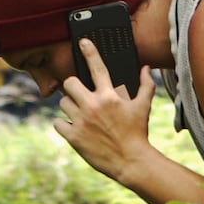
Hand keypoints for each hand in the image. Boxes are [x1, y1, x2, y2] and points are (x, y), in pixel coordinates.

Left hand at [54, 37, 156, 182]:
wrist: (131, 161)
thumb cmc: (138, 132)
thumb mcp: (144, 106)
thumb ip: (146, 84)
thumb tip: (146, 67)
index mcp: (109, 96)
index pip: (97, 67)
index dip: (89, 51)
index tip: (83, 42)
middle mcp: (93, 105)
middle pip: (70, 83)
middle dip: (73, 86)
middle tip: (79, 93)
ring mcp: (81, 121)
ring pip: (63, 103)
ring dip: (69, 105)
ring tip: (79, 112)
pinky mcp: (74, 137)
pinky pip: (57, 122)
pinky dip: (62, 123)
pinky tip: (72, 126)